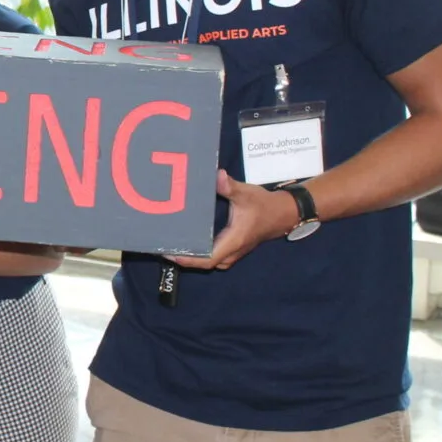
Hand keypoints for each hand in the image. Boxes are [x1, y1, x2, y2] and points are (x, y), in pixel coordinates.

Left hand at [171, 169, 297, 269]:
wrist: (282, 214)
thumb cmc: (263, 205)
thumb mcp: (246, 193)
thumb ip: (230, 187)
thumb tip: (218, 177)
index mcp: (233, 241)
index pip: (207, 259)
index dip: (187, 259)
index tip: (168, 253)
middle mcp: (230, 252)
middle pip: (202, 263)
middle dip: (181, 257)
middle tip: (159, 245)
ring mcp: (231, 253)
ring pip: (206, 262)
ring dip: (188, 257)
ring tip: (167, 245)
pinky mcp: (230, 250)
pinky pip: (210, 257)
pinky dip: (196, 254)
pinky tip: (183, 243)